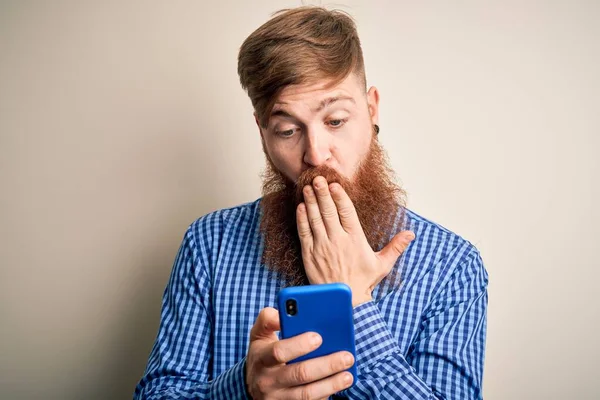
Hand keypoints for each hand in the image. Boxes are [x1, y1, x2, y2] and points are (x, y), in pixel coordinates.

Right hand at [246, 307, 354, 399]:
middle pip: (299, 374)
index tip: (319, 337)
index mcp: (261, 358)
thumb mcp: (259, 335)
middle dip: (326, 365)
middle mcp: (267, 380)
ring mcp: (277, 398)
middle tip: (347, 356)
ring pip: (307, 394)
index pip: (278, 351)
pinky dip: (326, 395)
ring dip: (331, 384)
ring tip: (348, 375)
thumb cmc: (262, 355)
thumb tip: (281, 313)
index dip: (299, 345)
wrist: (254, 386)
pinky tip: (338, 385)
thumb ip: (268, 319)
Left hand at [296, 176, 414, 305]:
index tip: (335, 185)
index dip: (340, 197)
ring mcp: (322, 247)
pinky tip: (301, 207)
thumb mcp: (383, 264)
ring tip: (307, 187)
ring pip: (315, 219)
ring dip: (311, 201)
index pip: (347, 212)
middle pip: (329, 211)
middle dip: (322, 193)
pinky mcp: (310, 254)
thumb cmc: (364, 282)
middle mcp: (338, 240)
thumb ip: (395, 246)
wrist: (346, 301)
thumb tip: (411, 234)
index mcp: (355, 240)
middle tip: (317, 179)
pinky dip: (302, 218)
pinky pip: (304, 232)